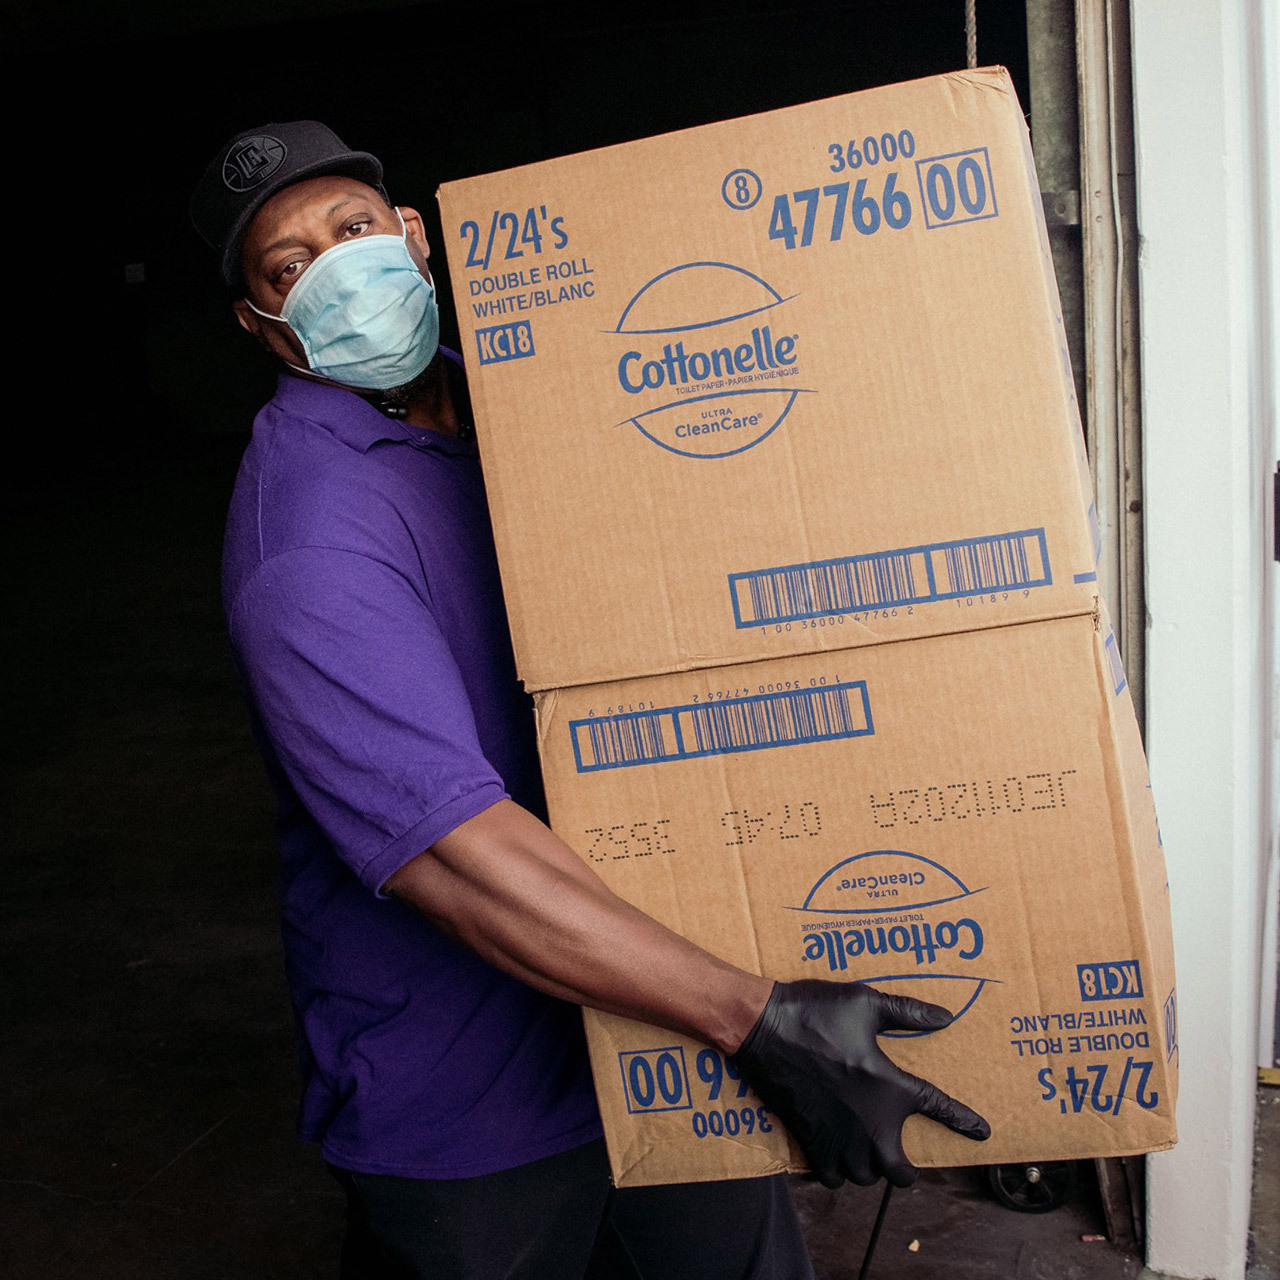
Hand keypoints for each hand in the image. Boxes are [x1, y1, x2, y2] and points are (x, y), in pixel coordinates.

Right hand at [729, 980, 989, 1187]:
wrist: (762, 1027)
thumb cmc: (815, 1011)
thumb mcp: (865, 1002)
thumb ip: (907, 1013)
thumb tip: (945, 1018)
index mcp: (889, 1086)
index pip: (939, 1109)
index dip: (963, 1122)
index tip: (982, 1133)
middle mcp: (870, 1121)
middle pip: (899, 1173)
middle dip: (906, 1170)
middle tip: (903, 1159)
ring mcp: (839, 1136)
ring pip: (865, 1177)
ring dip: (871, 1169)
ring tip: (868, 1153)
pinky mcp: (811, 1140)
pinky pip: (831, 1177)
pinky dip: (837, 1172)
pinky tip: (837, 1155)